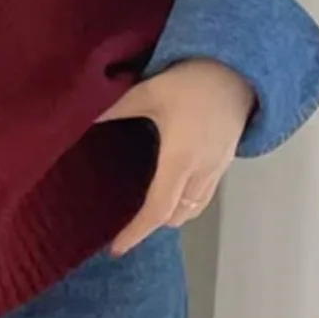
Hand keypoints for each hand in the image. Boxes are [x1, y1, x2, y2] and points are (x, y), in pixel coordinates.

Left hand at [98, 59, 254, 256]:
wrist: (240, 68)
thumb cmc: (193, 80)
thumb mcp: (148, 91)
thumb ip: (113, 108)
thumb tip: (78, 117)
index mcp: (180, 160)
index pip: (157, 210)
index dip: (136, 233)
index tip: (116, 249)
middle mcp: (202, 171)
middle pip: (176, 216)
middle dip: (151, 224)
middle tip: (124, 223)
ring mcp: (217, 168)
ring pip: (193, 209)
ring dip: (170, 214)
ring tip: (144, 210)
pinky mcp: (226, 160)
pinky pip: (204, 195)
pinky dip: (186, 202)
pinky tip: (169, 187)